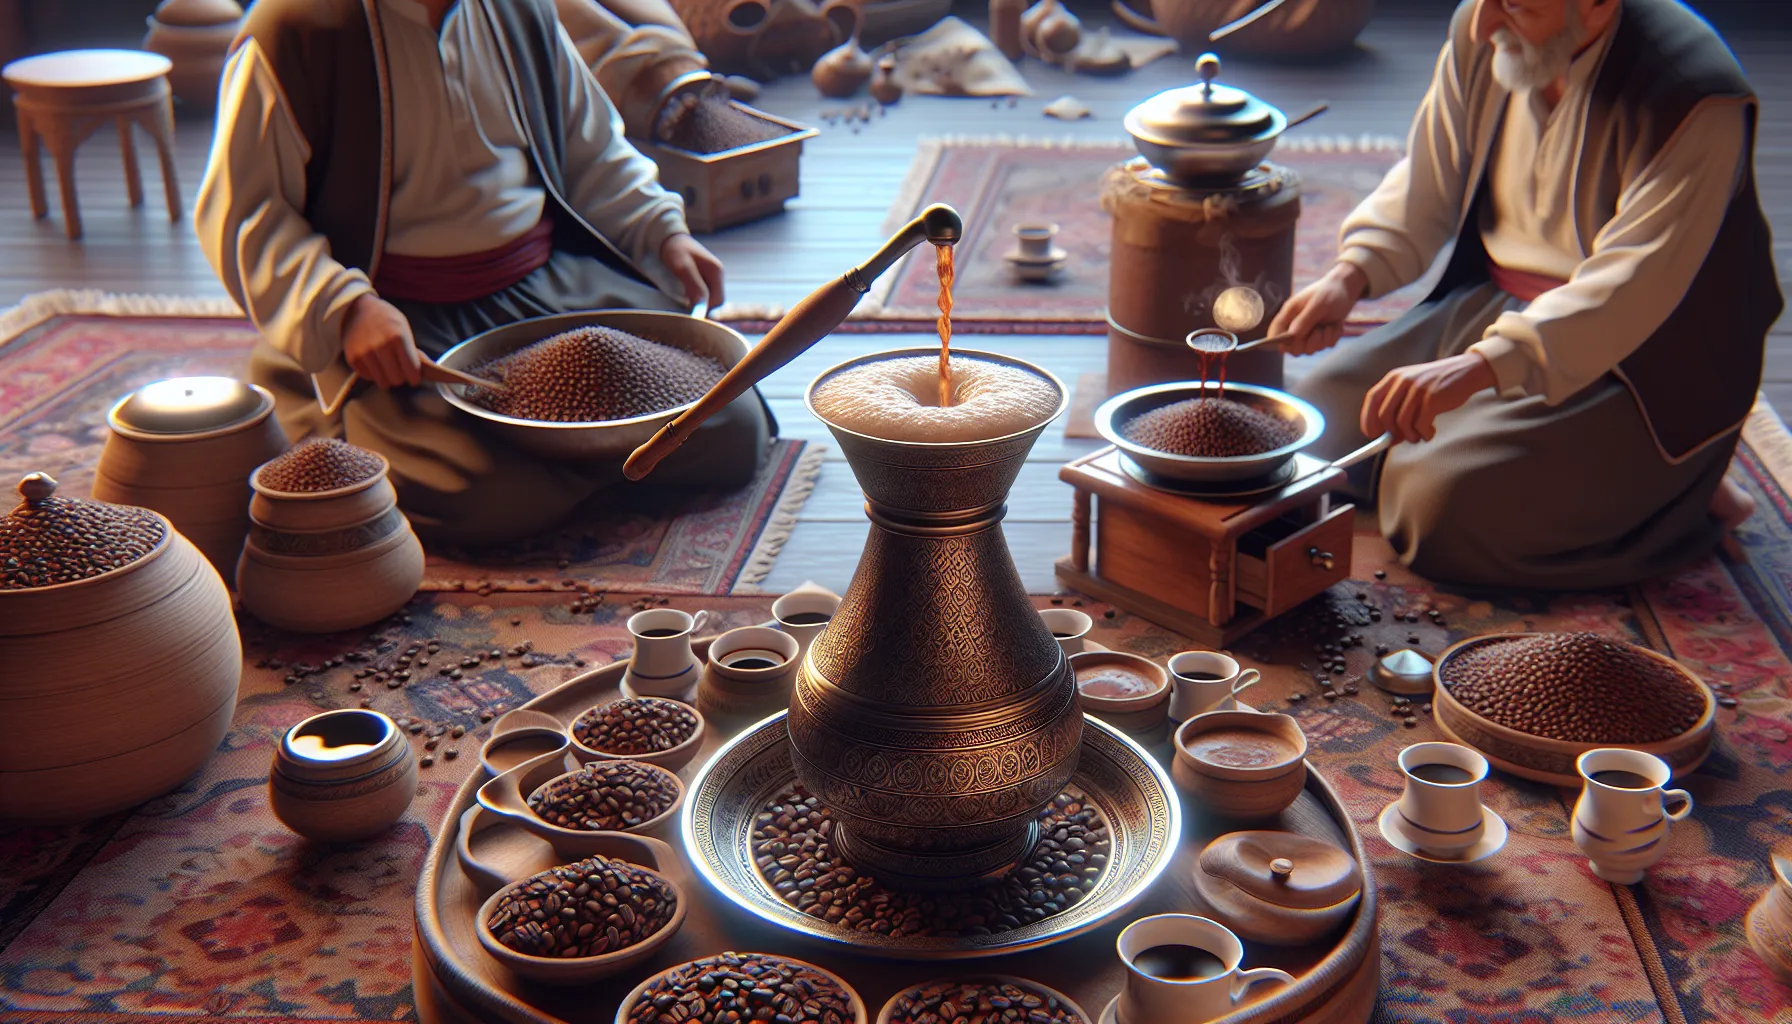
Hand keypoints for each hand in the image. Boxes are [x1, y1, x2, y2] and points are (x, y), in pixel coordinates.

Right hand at [342, 293, 421, 388]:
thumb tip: (428, 372)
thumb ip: (414, 351)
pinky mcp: (352, 359)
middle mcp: (380, 346)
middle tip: (399, 368)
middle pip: (397, 380)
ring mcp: (364, 353)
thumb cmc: (386, 320)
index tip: (414, 376)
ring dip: (387, 377)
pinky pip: (369, 378)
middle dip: (401, 376)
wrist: (357, 308)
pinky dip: (373, 373)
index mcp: (398, 337)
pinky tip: (373, 361)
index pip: (412, 371)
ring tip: (386, 364)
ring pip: (383, 382)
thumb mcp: (404, 329)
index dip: (415, 377)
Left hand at [661, 233, 724, 315]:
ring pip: (710, 300)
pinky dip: (695, 300)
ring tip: (683, 305)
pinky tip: (685, 299)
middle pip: (716, 301)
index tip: (691, 316)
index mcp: (716, 272)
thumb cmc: (675, 250)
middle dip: (703, 308)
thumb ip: (695, 287)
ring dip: (698, 305)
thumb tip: (702, 308)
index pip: (718, 300)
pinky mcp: (704, 279)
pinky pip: (704, 295)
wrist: (668, 238)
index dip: (706, 310)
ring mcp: (711, 278)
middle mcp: (717, 275)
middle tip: (685, 312)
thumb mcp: (683, 268)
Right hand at [1268, 262, 1366, 355]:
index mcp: (1289, 314)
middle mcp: (1296, 325)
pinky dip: (1333, 337)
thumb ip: (1305, 319)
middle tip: (1319, 330)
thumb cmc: (1330, 292)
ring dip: (1323, 339)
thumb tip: (1291, 335)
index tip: (1295, 343)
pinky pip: (1325, 346)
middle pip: (1293, 348)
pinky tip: (1335, 325)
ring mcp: (1309, 332)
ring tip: (1329, 324)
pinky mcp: (1321, 335)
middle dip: (1309, 343)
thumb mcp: (1318, 304)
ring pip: (1311, 349)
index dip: (1280, 342)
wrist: (1347, 288)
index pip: (1275, 333)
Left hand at [1360, 352, 1497, 443]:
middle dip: (1391, 433)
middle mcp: (1404, 381)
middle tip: (1401, 440)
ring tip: (1419, 435)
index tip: (1372, 435)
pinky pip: (1420, 424)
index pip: (1372, 399)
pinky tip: (1430, 431)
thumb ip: (1397, 405)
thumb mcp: (1413, 387)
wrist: (1467, 371)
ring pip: (1402, 423)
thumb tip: (1385, 435)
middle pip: (1385, 415)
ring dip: (1410, 436)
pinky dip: (1424, 434)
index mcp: (1395, 377)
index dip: (1368, 419)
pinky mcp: (1432, 398)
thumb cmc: (1438, 385)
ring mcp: (1418, 389)